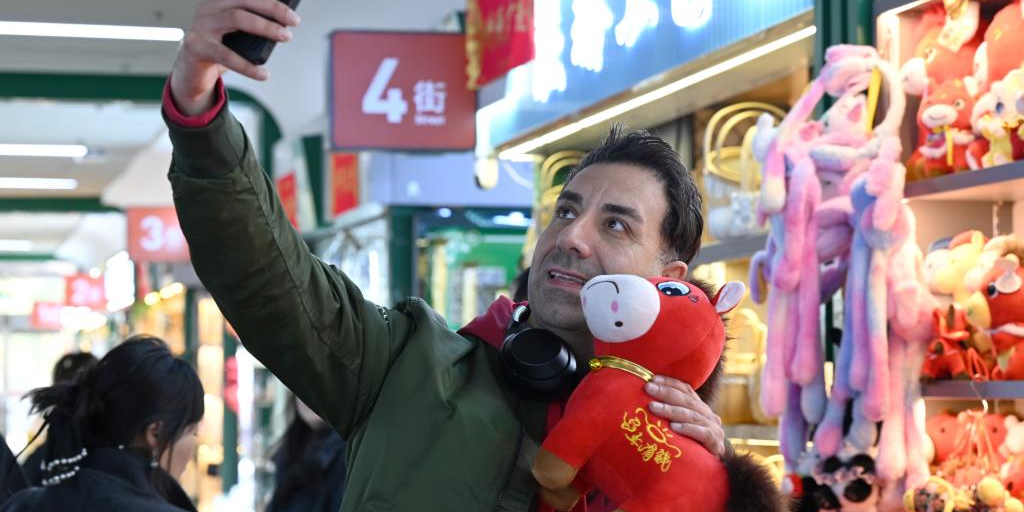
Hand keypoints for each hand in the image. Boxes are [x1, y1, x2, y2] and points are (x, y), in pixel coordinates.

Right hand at [170, 0, 299, 115]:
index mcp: (220, 2)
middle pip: (243, 1)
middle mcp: (208, 8)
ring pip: (236, 18)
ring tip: (285, 37)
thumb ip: (254, 25)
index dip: (268, 0)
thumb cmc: (220, 50)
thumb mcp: (238, 34)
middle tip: (293, 21)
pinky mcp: (196, 46)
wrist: (192, 73)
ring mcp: (201, 25)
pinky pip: (226, 55)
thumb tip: (284, 23)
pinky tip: (263, 74)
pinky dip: (248, 66)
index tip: (289, 8)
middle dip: (272, 8)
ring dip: (265, 27)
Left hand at [646, 375, 726, 456]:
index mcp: (699, 407)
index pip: (686, 389)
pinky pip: (702, 433)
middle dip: (666, 393)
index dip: (670, 382)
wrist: (713, 468)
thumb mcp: (681, 426)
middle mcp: (708, 414)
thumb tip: (644, 402)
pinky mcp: (716, 443)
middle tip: (648, 388)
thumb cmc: (691, 445)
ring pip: (691, 415)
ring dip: (671, 410)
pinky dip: (688, 429)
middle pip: (686, 400)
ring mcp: (713, 428)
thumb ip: (670, 414)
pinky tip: (674, 427)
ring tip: (654, 407)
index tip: (652, 379)